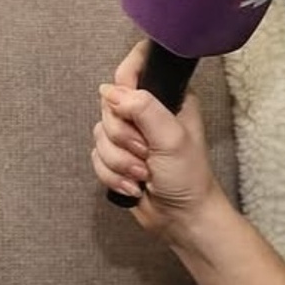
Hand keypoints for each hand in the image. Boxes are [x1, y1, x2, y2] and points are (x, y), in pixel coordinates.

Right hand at [92, 41, 219, 239]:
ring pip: (100, 134)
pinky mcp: (118, 156)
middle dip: (123, 137)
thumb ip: (143, 108)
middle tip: (146, 152)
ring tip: (143, 174)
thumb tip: (110, 91)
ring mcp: (131, 134)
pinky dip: (112, 174)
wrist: (182, 218)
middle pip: (109, 105)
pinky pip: (96, 156)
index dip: (124, 84)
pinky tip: (133, 186)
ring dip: (119, 161)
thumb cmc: (188, 176)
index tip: (126, 107)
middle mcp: (147, 111)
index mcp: (168, 96)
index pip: (136, 66)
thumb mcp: (172, 137)